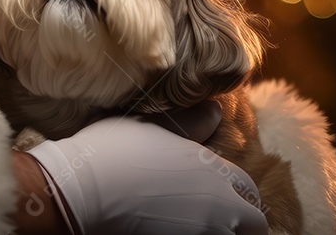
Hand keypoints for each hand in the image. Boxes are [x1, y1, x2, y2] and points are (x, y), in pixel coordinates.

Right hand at [27, 114, 268, 234]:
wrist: (82, 188)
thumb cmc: (111, 150)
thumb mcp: (152, 126)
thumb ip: (189, 124)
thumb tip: (215, 112)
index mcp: (213, 170)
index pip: (249, 190)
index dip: (238, 197)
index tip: (222, 201)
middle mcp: (219, 206)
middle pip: (254, 225)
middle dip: (240, 224)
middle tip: (214, 222)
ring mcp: (205, 232)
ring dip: (221, 232)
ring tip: (189, 226)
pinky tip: (170, 231)